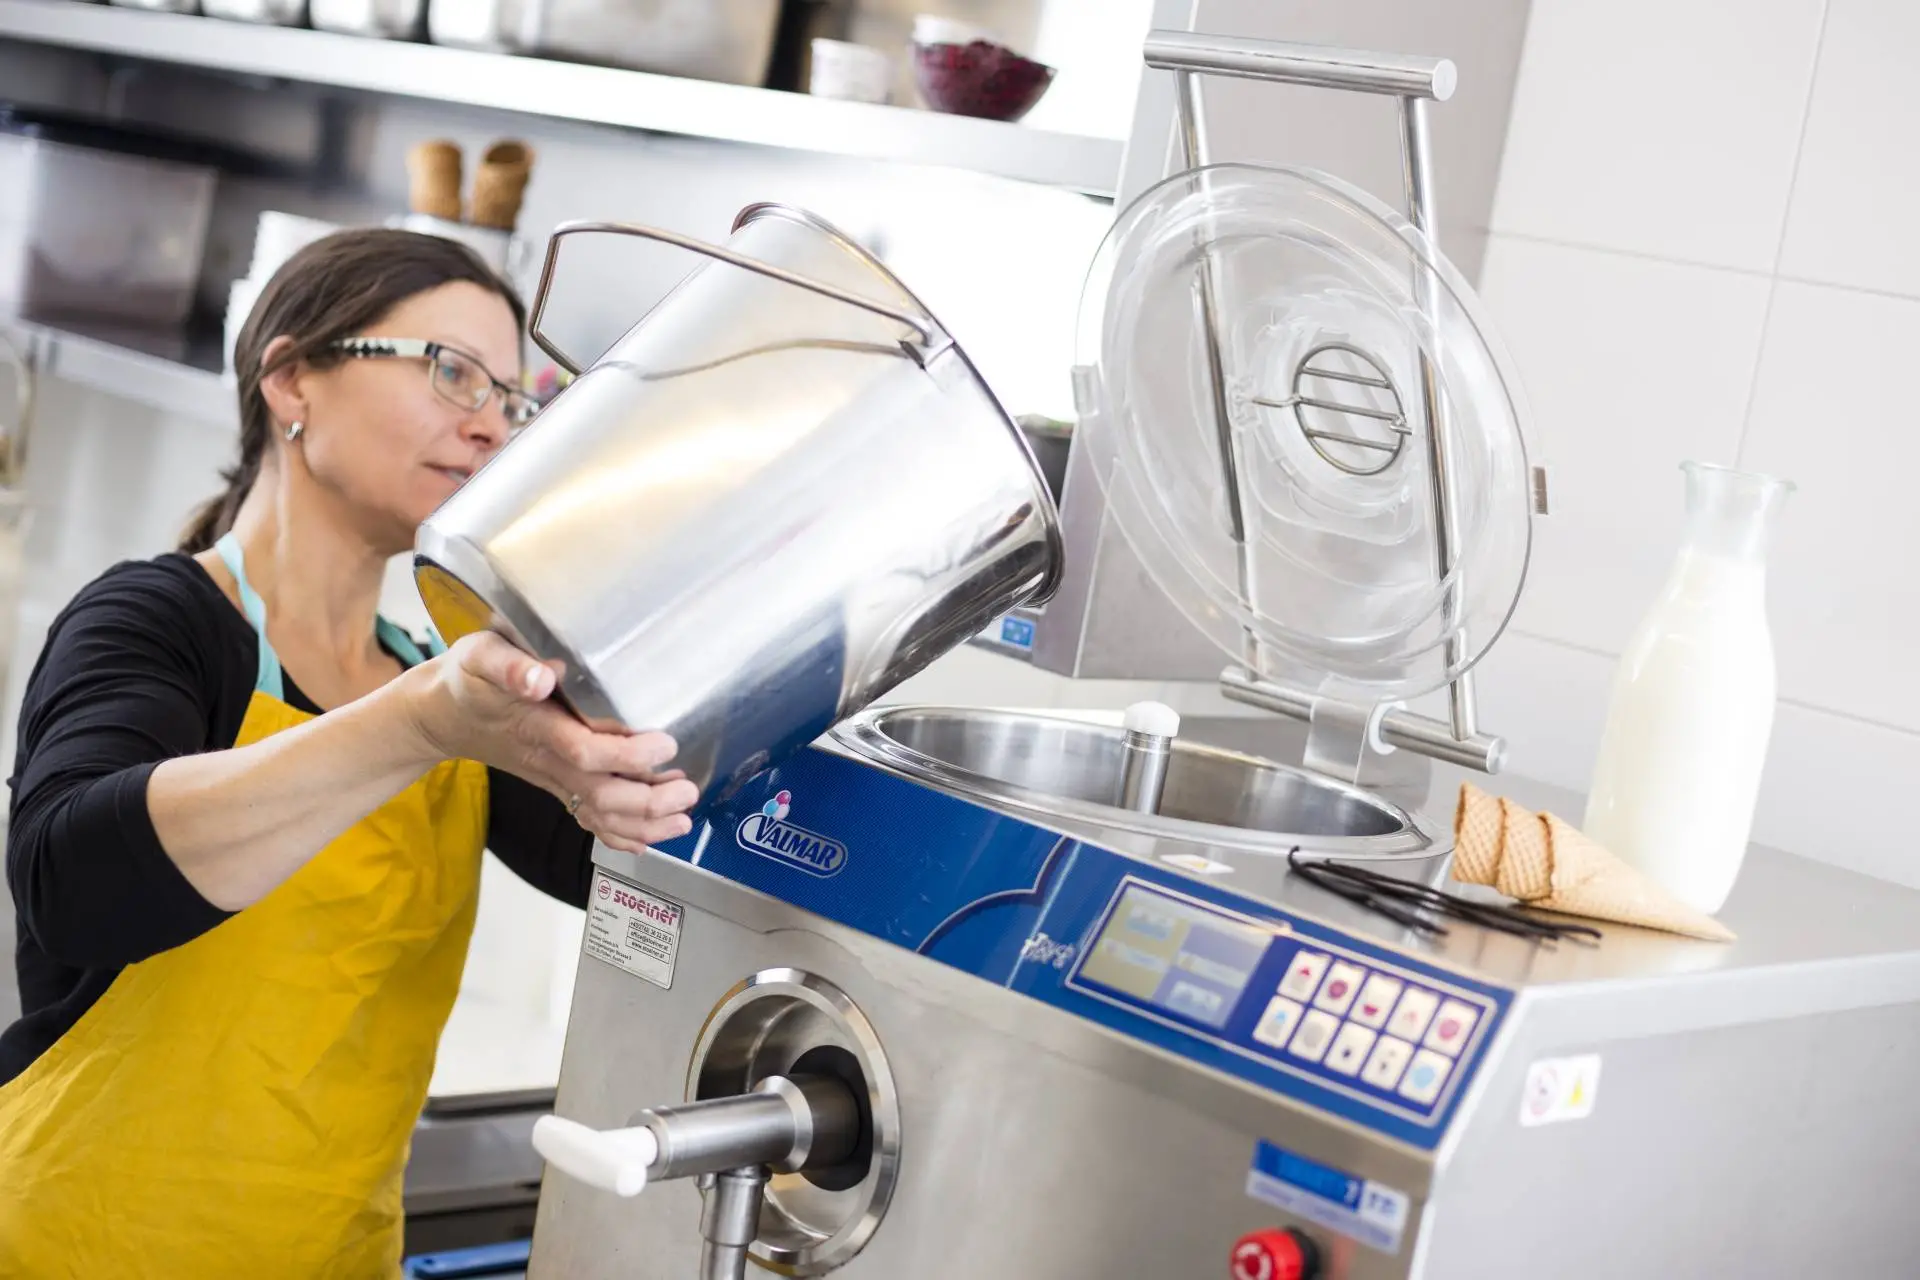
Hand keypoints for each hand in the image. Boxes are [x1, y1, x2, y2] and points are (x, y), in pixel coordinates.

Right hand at [401, 631, 699, 849]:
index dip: (627, 756)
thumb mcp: (480, 657)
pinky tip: (651, 836)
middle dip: (649, 801)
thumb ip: (509, 666)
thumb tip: (542, 676)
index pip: (584, 752)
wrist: (443, 714)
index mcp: (536, 727)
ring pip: (599, 815)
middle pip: (601, 796)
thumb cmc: (469, 680)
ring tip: (683, 817)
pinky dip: (622, 834)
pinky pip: (589, 820)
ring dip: (644, 824)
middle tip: (688, 790)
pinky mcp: (556, 785)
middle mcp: (548, 761)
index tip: (666, 744)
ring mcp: (553, 778)